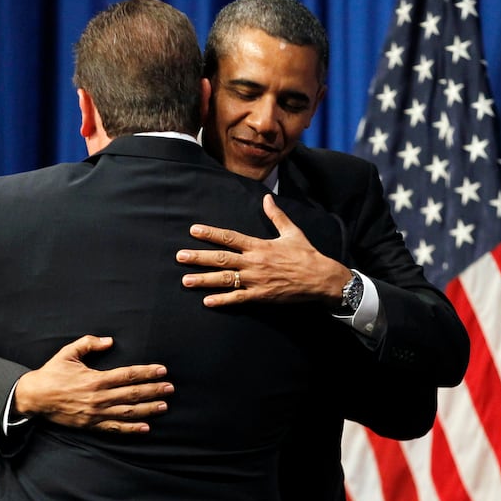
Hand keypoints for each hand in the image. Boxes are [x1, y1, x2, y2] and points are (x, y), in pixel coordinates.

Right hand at [14, 335, 173, 432]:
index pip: (128, 375)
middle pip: (132, 394)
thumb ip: (89, 343)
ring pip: (127, 412)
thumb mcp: (68, 353)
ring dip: (148, 409)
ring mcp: (95, 413)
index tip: (162, 370)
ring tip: (164, 406)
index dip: (147, 372)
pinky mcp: (90, 425)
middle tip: (170, 388)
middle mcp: (98, 397)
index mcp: (95, 379)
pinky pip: (114, 429)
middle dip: (154, 390)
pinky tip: (145, 428)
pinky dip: (131, 429)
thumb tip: (110, 341)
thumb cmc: (52, 373)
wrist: (34, 398)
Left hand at [177, 194, 349, 306]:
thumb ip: (276, 215)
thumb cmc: (306, 254)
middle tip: (180, 256)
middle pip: (220, 259)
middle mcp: (254, 262)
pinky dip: (222, 300)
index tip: (193, 230)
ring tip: (185, 280)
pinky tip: (207, 302)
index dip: (210, 233)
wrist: (320, 278)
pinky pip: (238, 298)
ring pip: (224, 279)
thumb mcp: (291, 232)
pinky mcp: (261, 295)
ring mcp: (256, 280)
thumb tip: (267, 198)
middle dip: (198, 257)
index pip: (229, 237)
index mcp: (259, 245)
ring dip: (204, 280)